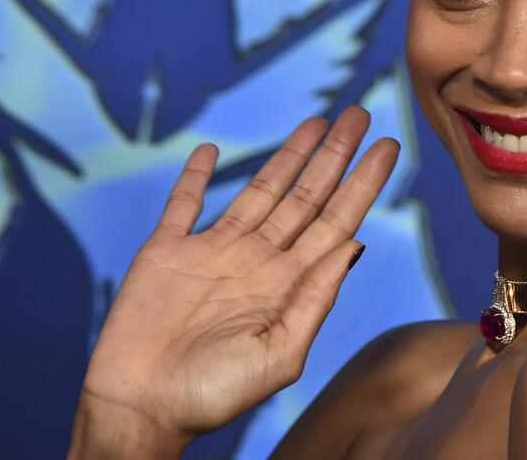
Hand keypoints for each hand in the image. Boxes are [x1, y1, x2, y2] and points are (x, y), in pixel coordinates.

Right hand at [70, 107, 397, 453]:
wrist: (139, 410)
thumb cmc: (212, 396)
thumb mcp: (279, 354)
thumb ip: (316, 298)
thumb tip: (355, 245)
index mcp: (288, 285)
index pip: (336, 221)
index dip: (362, 182)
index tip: (387, 146)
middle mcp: (257, 262)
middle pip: (306, 196)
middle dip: (334, 155)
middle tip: (360, 115)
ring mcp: (212, 253)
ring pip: (259, 189)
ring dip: (287, 155)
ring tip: (317, 121)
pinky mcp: (165, 252)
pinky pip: (183, 204)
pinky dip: (196, 175)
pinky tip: (210, 149)